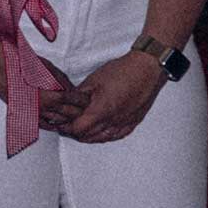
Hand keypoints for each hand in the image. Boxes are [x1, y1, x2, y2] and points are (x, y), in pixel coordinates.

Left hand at [49, 50, 164, 143]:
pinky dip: (105, 136)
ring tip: (81, 129)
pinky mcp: (133, 122)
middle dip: (75, 132)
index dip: (67, 128)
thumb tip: (66, 102)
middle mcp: (113, 121)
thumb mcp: (93, 80)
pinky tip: (100, 132)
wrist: (147, 69)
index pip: (78, 129)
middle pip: (89, 136)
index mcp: (101, 111)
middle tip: (68, 126)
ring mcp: (124, 123)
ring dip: (89, 136)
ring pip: (102, 138)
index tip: (61, 123)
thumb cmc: (122, 72)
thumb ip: (78, 95)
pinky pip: (116, 136)